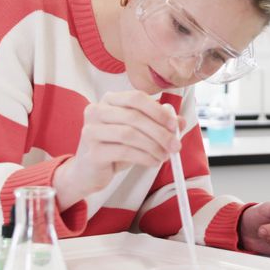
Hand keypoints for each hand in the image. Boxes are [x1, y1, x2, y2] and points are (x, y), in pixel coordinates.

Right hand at [55, 91, 183, 209]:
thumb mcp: (138, 133)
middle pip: (134, 116)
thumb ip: (158, 124)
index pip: (136, 97)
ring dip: (153, 146)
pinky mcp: (92, 152)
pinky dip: (144, 157)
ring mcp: (91, 131)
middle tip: (176, 146)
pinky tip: (153, 162)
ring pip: (130, 134)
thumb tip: (180, 121)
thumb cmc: (114, 148)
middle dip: (160, 132)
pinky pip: (124, 152)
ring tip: (165, 156)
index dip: (158, 110)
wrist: (88, 172)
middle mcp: (96, 111)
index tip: (174, 125)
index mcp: (109, 100)